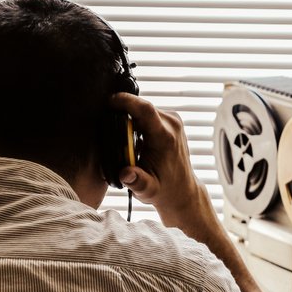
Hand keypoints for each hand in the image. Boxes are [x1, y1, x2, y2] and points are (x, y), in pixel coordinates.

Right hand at [109, 93, 214, 229]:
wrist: (182, 190)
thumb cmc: (165, 189)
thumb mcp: (147, 190)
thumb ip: (136, 181)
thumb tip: (126, 174)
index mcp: (165, 137)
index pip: (144, 109)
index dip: (125, 101)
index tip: (109, 101)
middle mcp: (171, 124)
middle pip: (140, 108)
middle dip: (124, 118)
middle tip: (120, 141)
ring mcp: (173, 121)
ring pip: (143, 111)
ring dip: (132, 123)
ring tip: (132, 146)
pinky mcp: (170, 121)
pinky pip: (148, 115)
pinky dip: (138, 125)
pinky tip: (138, 142)